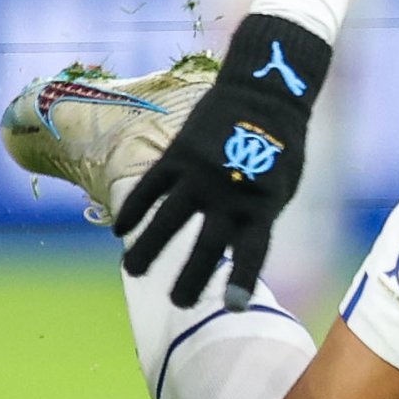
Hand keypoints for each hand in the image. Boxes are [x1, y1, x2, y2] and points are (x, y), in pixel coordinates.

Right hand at [115, 11, 337, 304]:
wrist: (264, 92)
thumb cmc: (278, 147)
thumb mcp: (279, 187)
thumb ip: (257, 218)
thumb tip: (232, 252)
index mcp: (262, 205)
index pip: (252, 252)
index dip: (241, 280)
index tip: (232, 306)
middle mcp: (230, 193)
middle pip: (207, 245)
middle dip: (191, 277)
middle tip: (178, 302)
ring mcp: (201, 174)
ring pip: (168, 220)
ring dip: (148, 249)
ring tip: (133, 271)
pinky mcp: (179, 154)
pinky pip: (150, 188)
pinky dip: (133, 209)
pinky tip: (119, 230)